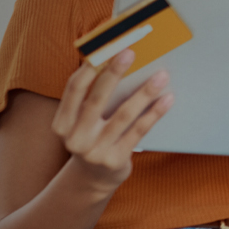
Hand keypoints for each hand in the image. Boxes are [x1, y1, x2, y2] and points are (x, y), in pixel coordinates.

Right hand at [51, 48, 173, 191]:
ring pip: (123, 115)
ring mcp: (95, 151)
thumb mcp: (81, 122)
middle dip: (114, 73)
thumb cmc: (91, 138)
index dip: (88, 67)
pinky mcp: (116, 160)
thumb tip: (116, 60)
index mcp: (62, 123)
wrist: (93, 180)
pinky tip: (167, 99)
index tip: (105, 47)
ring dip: (144, 93)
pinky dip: (154, 113)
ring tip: (161, 76)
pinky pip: (139, 132)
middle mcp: (75, 138)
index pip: (73, 89)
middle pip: (96, 99)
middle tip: (130, 52)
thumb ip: (91, 98)